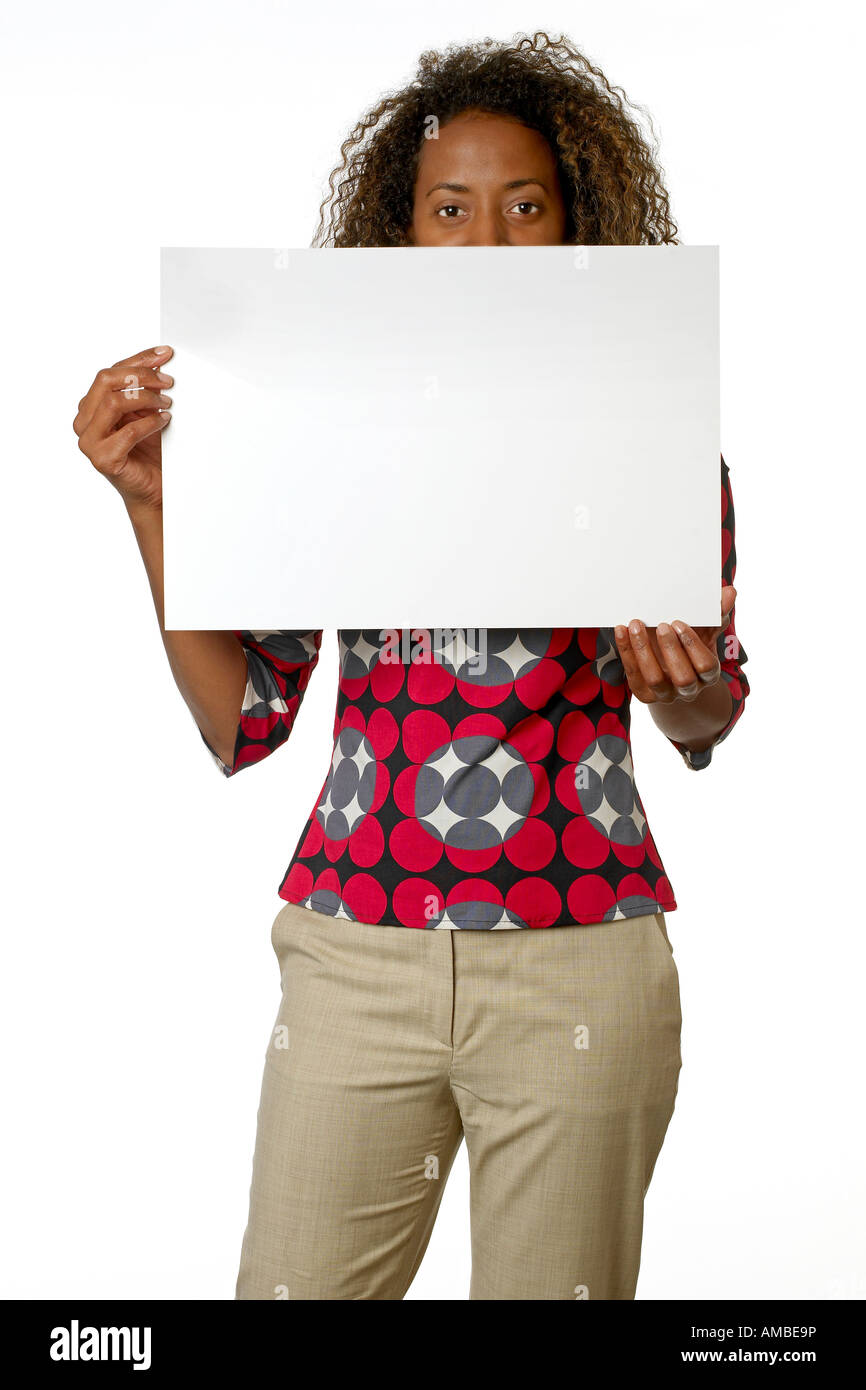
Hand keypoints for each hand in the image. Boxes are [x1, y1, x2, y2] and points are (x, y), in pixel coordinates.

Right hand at [73, 345, 173, 513]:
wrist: (154, 490)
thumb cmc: (149, 452)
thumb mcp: (146, 412)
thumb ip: (143, 389)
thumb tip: (159, 362)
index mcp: (90, 406)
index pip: (110, 373)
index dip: (139, 360)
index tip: (165, 354)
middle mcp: (84, 422)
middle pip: (106, 381)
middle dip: (141, 376)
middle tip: (168, 382)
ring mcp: (89, 442)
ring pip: (113, 402)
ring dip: (146, 398)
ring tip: (167, 404)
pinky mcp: (103, 460)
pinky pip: (128, 432)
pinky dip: (150, 423)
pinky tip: (164, 421)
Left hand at [613, 586, 735, 704]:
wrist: (670, 672)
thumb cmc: (689, 647)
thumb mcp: (704, 633)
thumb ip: (716, 615)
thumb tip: (730, 591)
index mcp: (708, 674)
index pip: (706, 666)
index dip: (692, 646)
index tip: (679, 623)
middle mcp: (689, 689)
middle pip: (684, 678)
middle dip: (671, 650)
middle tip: (661, 624)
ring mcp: (666, 693)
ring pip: (655, 679)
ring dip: (644, 651)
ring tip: (636, 624)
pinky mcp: (644, 693)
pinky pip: (633, 674)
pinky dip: (626, 651)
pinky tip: (621, 630)